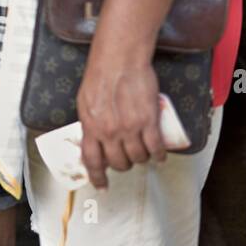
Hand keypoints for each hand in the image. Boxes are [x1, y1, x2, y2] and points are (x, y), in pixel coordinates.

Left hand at [76, 56, 165, 189]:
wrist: (119, 59)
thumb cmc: (100, 76)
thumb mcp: (85, 102)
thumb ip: (90, 122)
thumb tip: (93, 137)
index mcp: (90, 127)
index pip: (92, 160)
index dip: (97, 177)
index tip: (102, 186)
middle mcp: (109, 132)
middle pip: (119, 163)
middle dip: (124, 165)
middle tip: (128, 158)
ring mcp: (130, 128)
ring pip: (139, 158)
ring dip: (142, 160)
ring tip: (144, 154)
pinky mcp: (149, 122)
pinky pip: (156, 149)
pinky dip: (159, 156)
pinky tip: (160, 156)